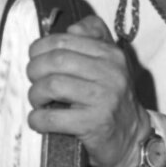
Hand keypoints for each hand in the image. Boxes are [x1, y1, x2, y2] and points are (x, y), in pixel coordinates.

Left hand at [26, 15, 150, 166]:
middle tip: (34, 81)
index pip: (65, 40)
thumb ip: (94, 39)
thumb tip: (71, 28)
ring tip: (38, 101)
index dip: (40, 48)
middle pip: (57, 60)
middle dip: (35, 70)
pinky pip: (53, 117)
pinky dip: (38, 119)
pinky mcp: (94, 124)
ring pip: (52, 85)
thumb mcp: (110, 64)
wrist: (131, 138)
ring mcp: (104, 98)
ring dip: (35, 94)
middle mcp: (111, 73)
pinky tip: (39, 120)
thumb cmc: (113, 99)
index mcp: (111, 54)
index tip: (35, 59)